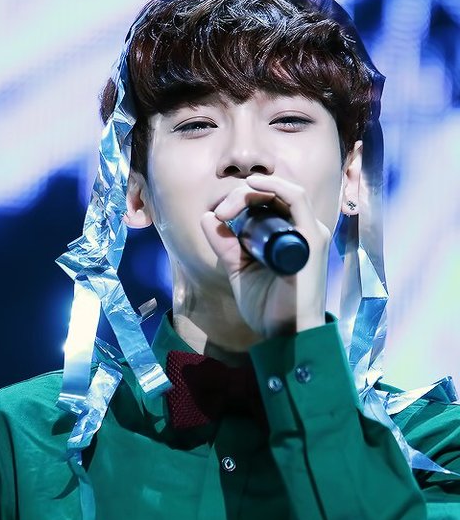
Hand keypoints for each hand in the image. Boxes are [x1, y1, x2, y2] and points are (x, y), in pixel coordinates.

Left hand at [201, 175, 330, 340]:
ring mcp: (309, 233)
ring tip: (229, 208)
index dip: (240, 201)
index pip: (267, 203)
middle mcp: (302, 230)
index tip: (218, 216)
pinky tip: (254, 184)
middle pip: (274, 195)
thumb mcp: (239, 269)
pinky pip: (297, 199)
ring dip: (253, 191)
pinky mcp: (312, 238)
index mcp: (288, 236)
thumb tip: (207, 217)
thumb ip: (225, 245)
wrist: (285, 335)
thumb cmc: (269, 306)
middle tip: (221, 213)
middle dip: (242, 195)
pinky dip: (276, 186)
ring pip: (283, 192)